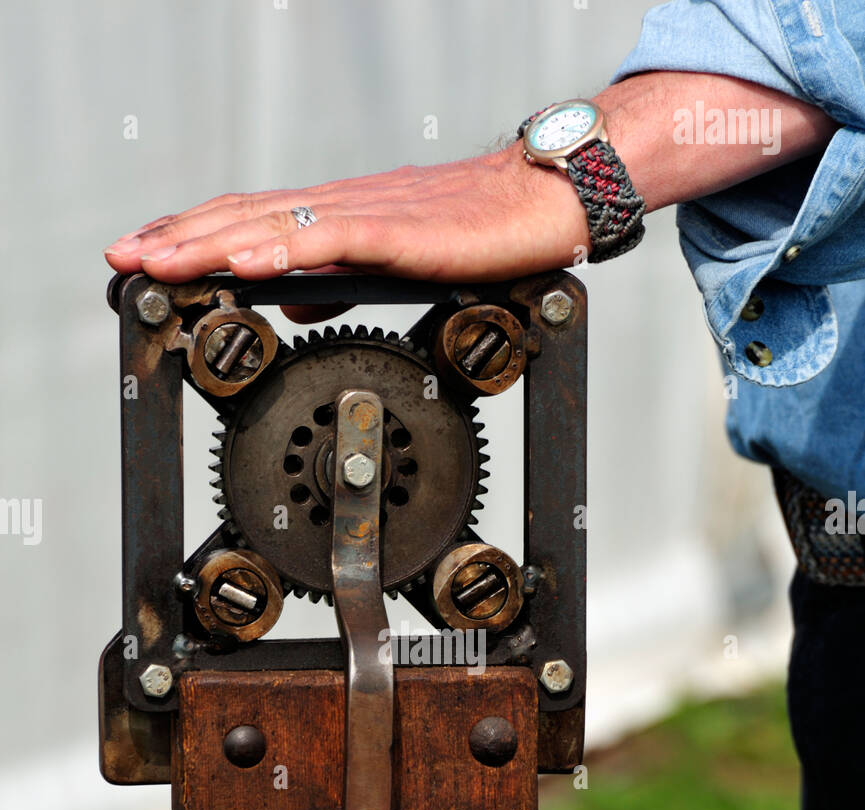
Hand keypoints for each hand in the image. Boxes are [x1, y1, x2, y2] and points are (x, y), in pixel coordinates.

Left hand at [103, 143, 588, 322]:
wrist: (542, 202)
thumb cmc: (477, 232)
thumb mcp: (393, 261)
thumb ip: (336, 276)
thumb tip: (288, 298)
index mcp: (338, 215)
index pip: (249, 219)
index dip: (191, 234)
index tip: (145, 254)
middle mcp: (341, 207)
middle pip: (244, 217)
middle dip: (178, 238)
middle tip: (125, 259)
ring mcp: (367, 215)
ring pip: (273, 226)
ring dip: (209, 244)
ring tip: (160, 262)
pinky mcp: (400, 232)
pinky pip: (330, 242)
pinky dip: (280, 253)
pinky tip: (242, 266)